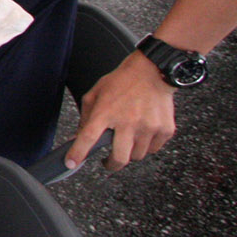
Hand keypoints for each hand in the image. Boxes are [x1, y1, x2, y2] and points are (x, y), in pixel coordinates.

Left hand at [65, 51, 176, 171]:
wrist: (152, 72)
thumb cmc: (122, 82)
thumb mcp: (96, 94)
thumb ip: (86, 117)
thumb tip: (78, 138)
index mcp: (106, 112)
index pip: (88, 137)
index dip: (78, 153)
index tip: (71, 163)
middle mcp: (127, 121)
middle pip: (119, 158)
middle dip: (112, 164)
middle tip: (108, 161)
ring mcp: (148, 127)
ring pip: (137, 156)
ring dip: (130, 152)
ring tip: (128, 137)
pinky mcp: (164, 129)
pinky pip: (153, 149)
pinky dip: (146, 145)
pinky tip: (142, 132)